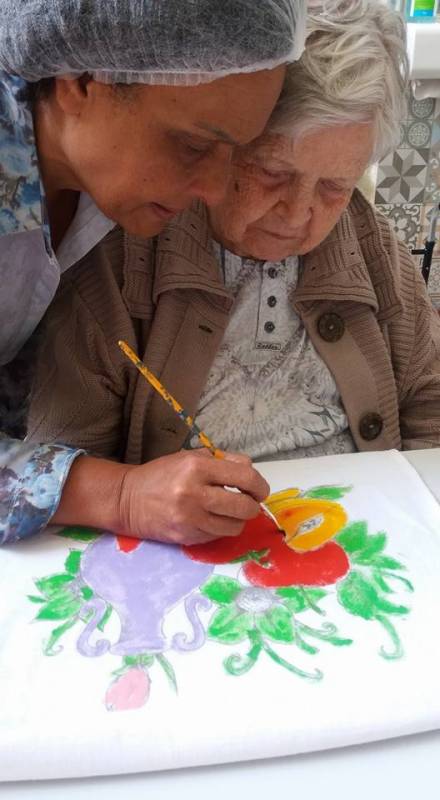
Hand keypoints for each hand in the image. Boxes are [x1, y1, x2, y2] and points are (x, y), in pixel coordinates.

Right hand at [117, 449, 269, 544]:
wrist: (128, 499)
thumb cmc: (163, 474)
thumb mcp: (191, 457)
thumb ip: (224, 461)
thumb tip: (251, 470)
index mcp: (197, 468)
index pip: (245, 478)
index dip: (260, 485)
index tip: (259, 490)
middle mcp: (194, 494)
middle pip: (244, 507)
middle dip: (252, 506)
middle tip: (249, 502)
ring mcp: (190, 519)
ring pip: (234, 526)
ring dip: (238, 520)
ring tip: (229, 512)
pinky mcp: (186, 537)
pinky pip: (217, 536)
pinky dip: (220, 529)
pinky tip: (212, 519)